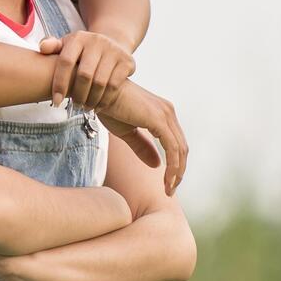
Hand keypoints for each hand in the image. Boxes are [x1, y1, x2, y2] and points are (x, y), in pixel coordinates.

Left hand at [39, 29, 135, 111]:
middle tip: (75, 105)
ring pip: (100, 83)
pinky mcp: (127, 61)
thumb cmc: (83, 51)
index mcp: (78, 38)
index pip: (66, 62)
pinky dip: (105, 100)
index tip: (56, 102)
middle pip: (84, 75)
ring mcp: (113, 51)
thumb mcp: (67, 46)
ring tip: (85, 108)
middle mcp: (97, 41)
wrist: (113, 44)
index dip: (59, 83)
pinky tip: (98, 106)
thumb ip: (52, 46)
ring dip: (91, 100)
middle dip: (78, 94)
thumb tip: (42, 48)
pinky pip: (114, 86)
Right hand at [97, 79, 188, 193]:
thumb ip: (142, 146)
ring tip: (168, 189)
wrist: (98, 90)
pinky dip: (172, 166)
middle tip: (170, 190)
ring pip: (180, 150)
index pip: (176, 143)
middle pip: (182, 148)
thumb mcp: (127, 131)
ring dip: (177, 173)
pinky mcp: (159, 119)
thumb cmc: (108, 106)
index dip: (175, 164)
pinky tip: (166, 180)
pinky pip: (172, 148)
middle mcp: (168, 112)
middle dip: (178, 172)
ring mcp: (165, 114)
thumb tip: (157, 165)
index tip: (168, 183)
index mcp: (162, 113)